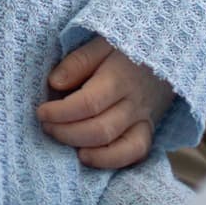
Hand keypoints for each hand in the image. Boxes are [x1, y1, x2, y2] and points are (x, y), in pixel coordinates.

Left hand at [36, 35, 174, 169]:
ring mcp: (144, 121)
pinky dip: (110, 161)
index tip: (41, 112)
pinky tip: (87, 156)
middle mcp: (134, 103)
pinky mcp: (148, 132)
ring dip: (85, 150)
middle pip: (100, 129)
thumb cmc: (123, 50)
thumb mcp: (100, 43)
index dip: (61, 112)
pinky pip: (134, 155)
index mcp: (120, 77)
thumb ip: (78, 62)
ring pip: (118, 147)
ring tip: (62, 140)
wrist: (164, 57)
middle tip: (46, 127)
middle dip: (66, 133)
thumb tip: (54, 83)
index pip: (89, 103)